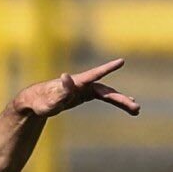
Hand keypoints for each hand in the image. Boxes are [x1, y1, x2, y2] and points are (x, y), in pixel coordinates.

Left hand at [15, 58, 139, 118]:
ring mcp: (86, 89)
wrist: (36, 102)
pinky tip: (127, 105)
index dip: (107, 68)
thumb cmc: (40, 102)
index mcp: (76, 83)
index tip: (121, 61)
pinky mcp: (86, 95)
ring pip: (108, 94)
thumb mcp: (49, 101)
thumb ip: (60, 91)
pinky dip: (115, 101)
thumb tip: (65, 76)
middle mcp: (83, 84)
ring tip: (136, 109)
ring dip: (121, 101)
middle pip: (106, 91)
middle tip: (135, 106)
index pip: (94, 75)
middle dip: (120, 99)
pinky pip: (104, 97)